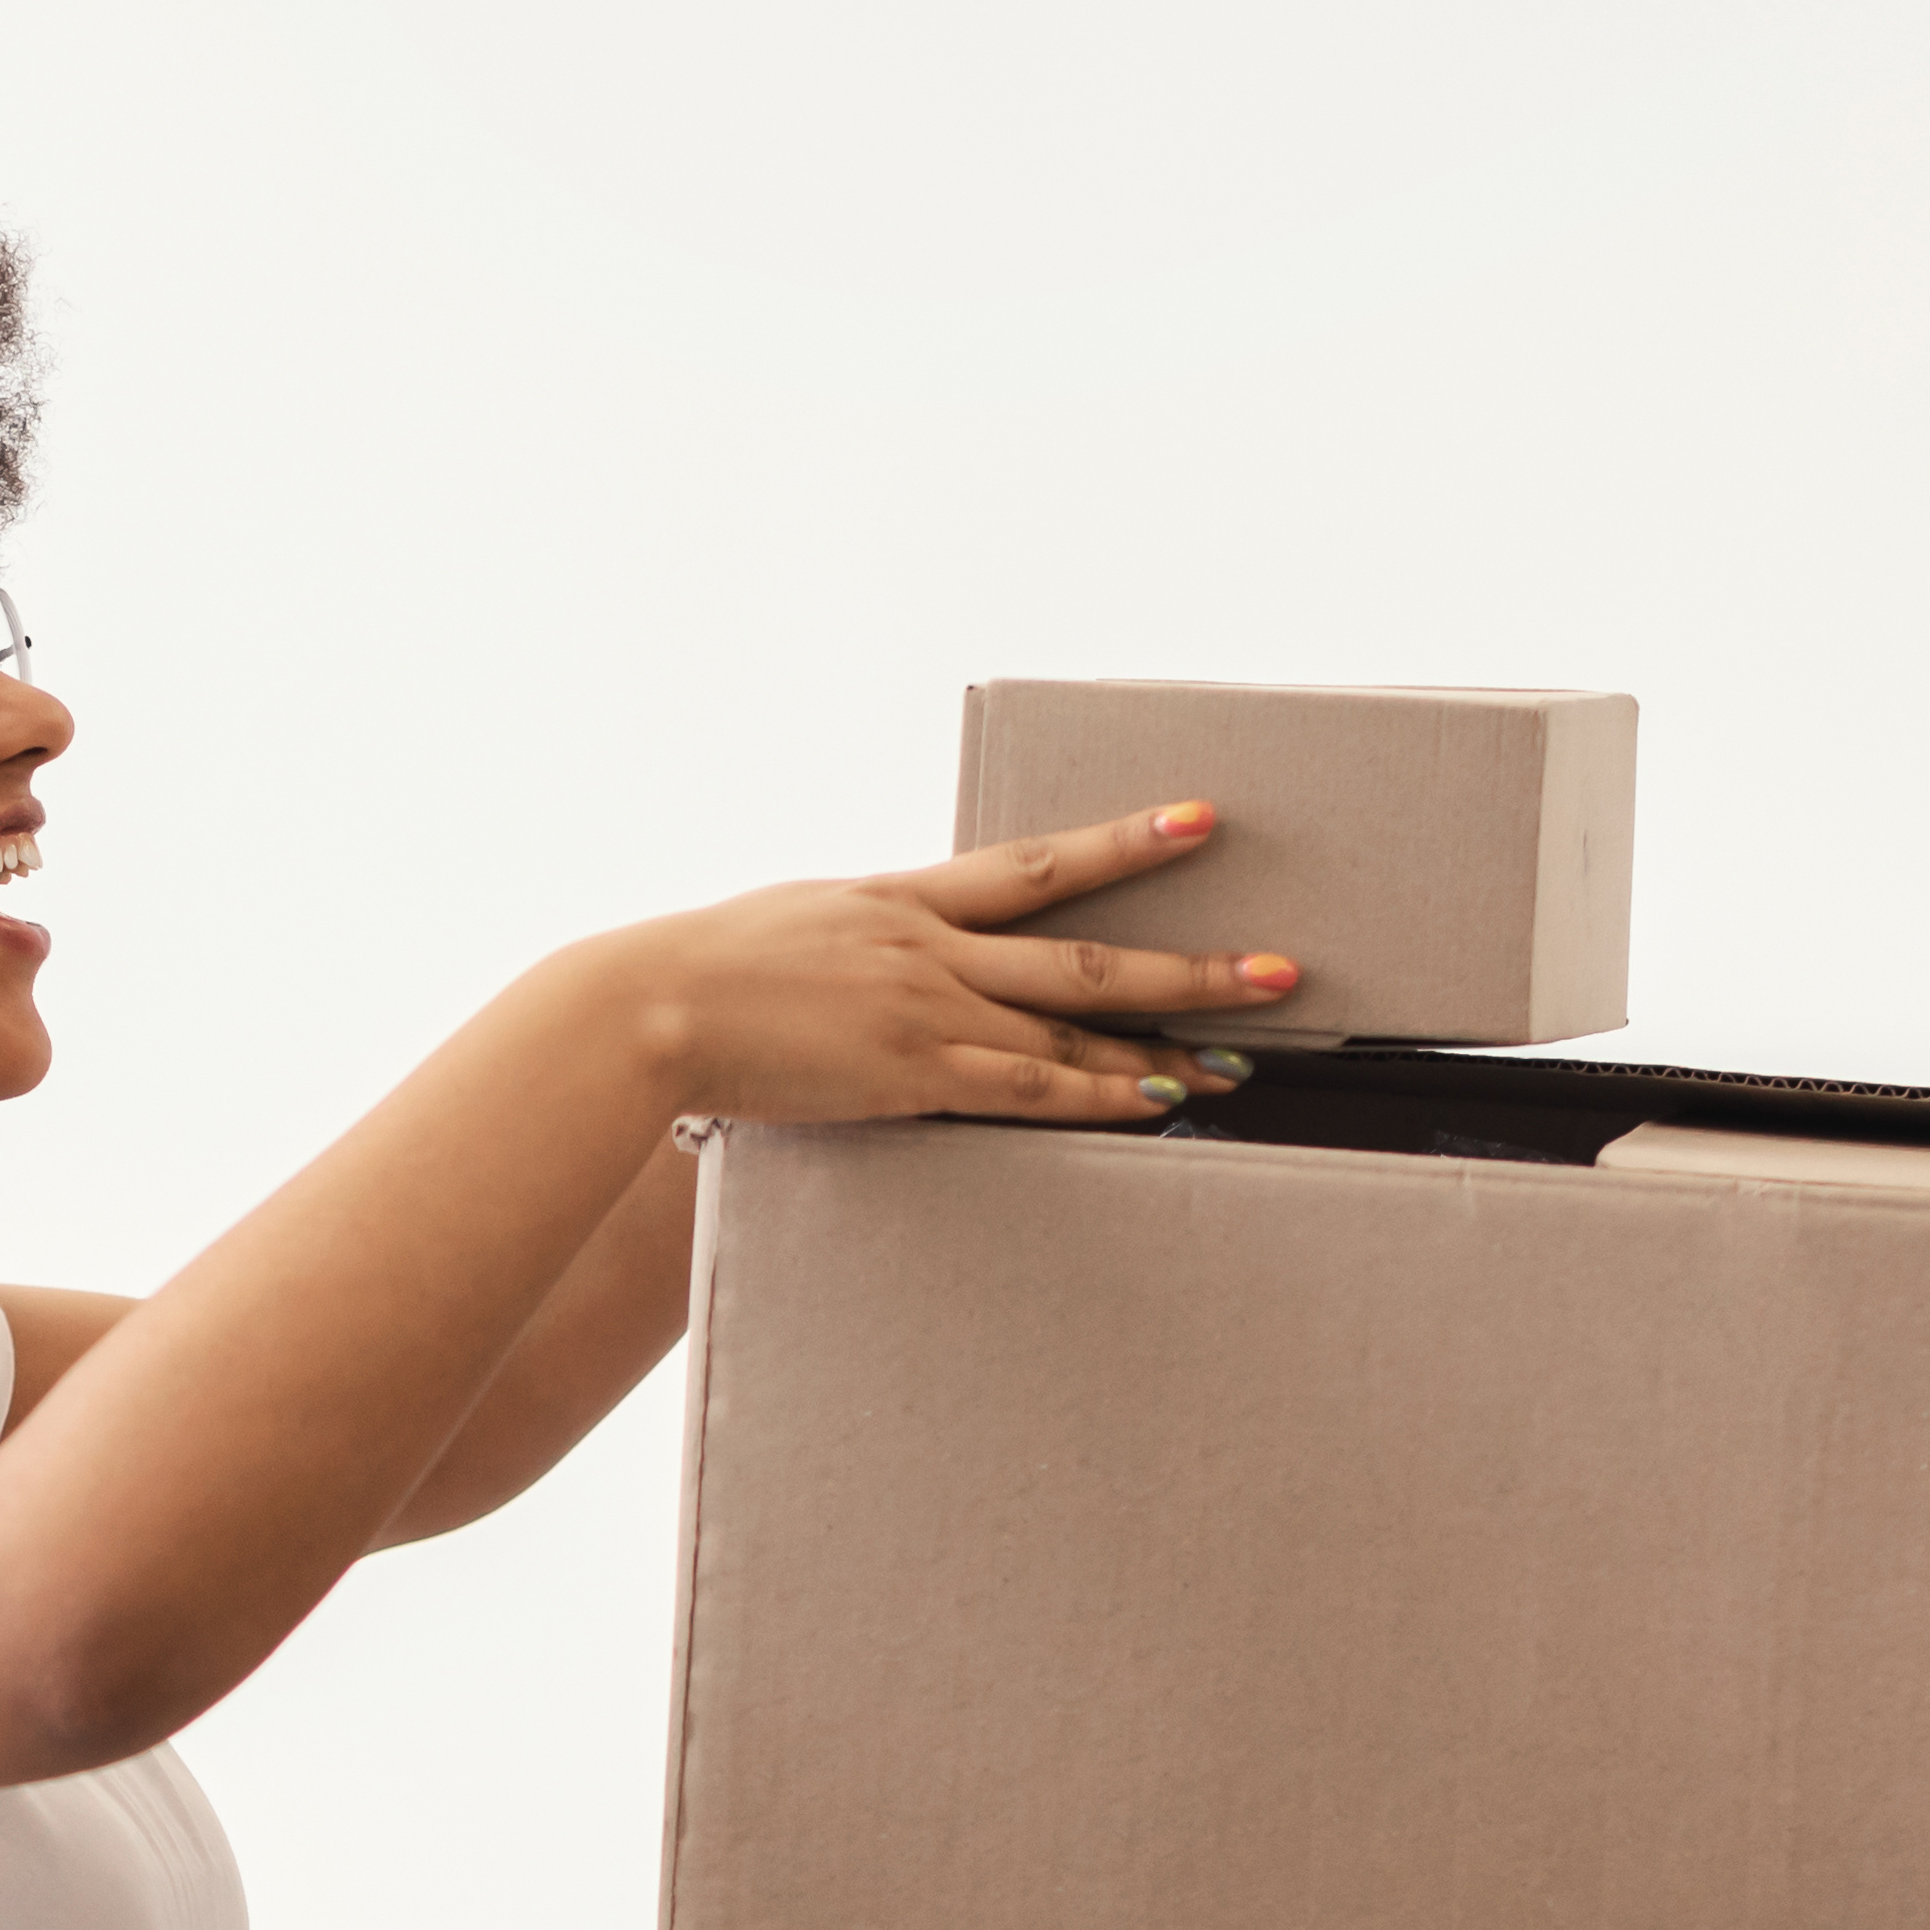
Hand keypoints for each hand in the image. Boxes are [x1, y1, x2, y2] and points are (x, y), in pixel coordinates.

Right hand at [600, 803, 1300, 1129]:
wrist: (651, 1005)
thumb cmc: (702, 974)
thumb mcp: (795, 928)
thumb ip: (857, 938)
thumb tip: (885, 954)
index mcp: (903, 898)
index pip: (1038, 863)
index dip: (1126, 840)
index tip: (1199, 822)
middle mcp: (932, 945)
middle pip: (1086, 952)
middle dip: (1191, 965)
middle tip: (1278, 971)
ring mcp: (926, 1009)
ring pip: (1072, 1028)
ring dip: (1164, 1047)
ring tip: (1242, 1066)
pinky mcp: (909, 1073)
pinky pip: (1025, 1090)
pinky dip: (1096, 1100)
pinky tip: (1154, 1107)